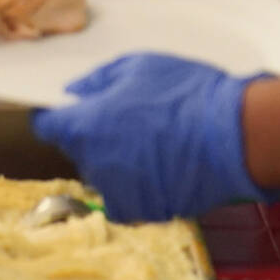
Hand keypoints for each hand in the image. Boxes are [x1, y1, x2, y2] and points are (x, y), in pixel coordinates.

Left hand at [30, 53, 275, 221]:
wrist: (232, 137)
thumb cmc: (185, 94)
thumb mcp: (138, 67)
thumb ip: (97, 81)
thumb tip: (75, 93)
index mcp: (85, 126)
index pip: (46, 126)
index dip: (54, 117)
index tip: (67, 112)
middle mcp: (93, 163)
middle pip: (79, 150)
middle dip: (94, 136)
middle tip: (129, 121)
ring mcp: (116, 192)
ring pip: (105, 174)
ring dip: (118, 161)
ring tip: (155, 143)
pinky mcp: (142, 212)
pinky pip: (128, 196)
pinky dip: (139, 185)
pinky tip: (165, 167)